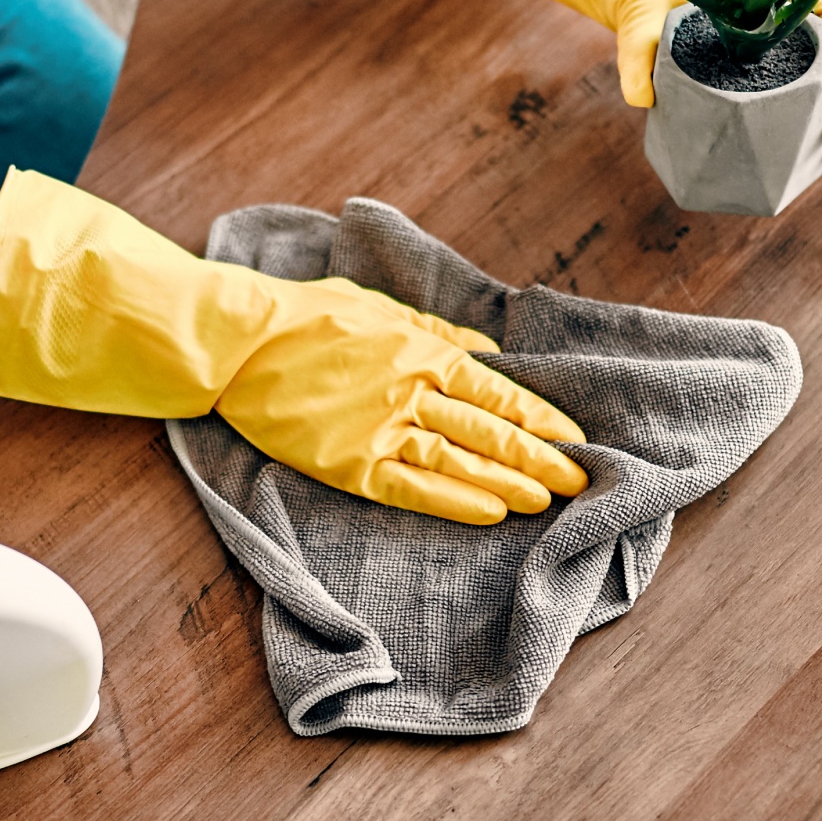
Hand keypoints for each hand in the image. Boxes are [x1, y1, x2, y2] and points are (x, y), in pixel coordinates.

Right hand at [215, 274, 587, 523]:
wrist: (240, 344)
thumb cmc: (310, 317)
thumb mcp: (382, 308)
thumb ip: (440, 331)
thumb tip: (489, 352)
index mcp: (424, 350)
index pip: (499, 392)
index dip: (541, 417)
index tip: (575, 438)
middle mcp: (412, 391)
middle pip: (491, 432)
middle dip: (541, 458)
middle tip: (581, 481)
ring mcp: (381, 430)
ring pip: (461, 463)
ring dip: (510, 483)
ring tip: (547, 502)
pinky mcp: (350, 464)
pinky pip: (414, 488)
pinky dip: (456, 501)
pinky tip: (492, 512)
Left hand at [610, 0, 821, 162]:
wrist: (644, 2)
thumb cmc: (648, 2)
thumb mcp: (640, 22)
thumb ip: (637, 53)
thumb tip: (643, 99)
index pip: (821, 9)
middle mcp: (779, 18)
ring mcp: (774, 47)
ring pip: (819, 77)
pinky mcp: (762, 73)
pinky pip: (796, 94)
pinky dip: (810, 122)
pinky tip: (817, 153)